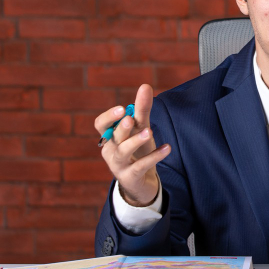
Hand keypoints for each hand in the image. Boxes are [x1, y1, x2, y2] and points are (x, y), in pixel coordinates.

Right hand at [95, 83, 171, 206]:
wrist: (142, 182)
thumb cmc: (138, 151)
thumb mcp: (141, 129)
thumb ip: (142, 109)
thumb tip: (145, 85)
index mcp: (110, 137)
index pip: (100, 124)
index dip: (109, 117)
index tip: (122, 109)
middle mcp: (110, 151)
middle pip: (113, 137)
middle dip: (122, 128)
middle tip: (131, 119)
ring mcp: (118, 166)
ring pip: (123, 152)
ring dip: (135, 141)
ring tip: (149, 132)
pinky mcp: (130, 178)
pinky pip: (140, 166)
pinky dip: (153, 157)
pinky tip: (167, 148)